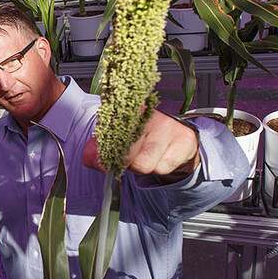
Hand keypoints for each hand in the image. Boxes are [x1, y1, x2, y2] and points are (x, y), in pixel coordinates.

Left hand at [83, 111, 199, 180]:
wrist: (177, 141)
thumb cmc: (143, 138)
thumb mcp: (116, 139)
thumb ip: (97, 150)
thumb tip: (92, 160)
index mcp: (129, 110)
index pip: (113, 123)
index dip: (107, 145)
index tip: (106, 157)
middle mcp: (150, 115)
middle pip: (127, 153)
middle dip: (126, 162)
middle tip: (131, 157)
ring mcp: (169, 126)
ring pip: (145, 163)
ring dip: (143, 166)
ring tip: (147, 156)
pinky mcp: (185, 140)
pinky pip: (163, 167)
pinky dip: (160, 168)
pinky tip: (162, 157)